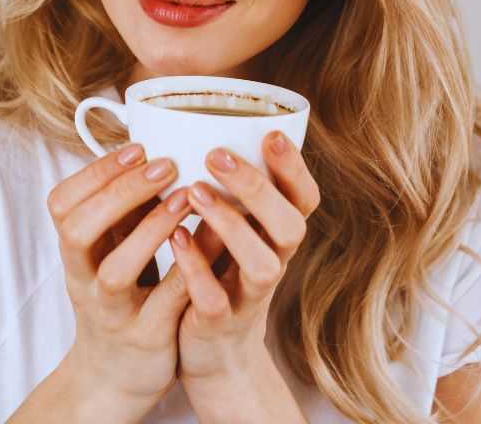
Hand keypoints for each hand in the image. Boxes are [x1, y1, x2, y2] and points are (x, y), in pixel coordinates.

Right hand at [46, 142, 193, 414]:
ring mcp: (112, 313)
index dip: (95, 172)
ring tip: (185, 199)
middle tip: (165, 165)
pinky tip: (210, 243)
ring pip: (114, 272)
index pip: (62, 203)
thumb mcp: (110, 250)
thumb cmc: (120, 298)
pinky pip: (163, 304)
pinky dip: (185, 271)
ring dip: (149, 231)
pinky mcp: (145, 339)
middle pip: (78, 230)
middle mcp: (84, 280)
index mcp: (75, 252)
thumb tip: (151, 145)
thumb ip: (123, 209)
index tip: (137, 147)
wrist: (115, 375)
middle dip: (118, 193)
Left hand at [170, 130, 320, 384]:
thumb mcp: (233, 231)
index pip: (304, 198)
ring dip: (231, 225)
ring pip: (262, 264)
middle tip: (217, 154)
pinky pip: (215, 299)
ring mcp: (249, 297)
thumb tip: (198, 126)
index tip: (270, 133)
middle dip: (257, 187)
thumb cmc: (220, 275)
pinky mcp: (221, 324)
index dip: (294, 168)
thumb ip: (228, 192)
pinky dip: (196, 268)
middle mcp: (273, 262)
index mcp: (276, 235)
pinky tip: (176, 238)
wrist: (214, 355)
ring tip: (194, 192)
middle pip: (290, 226)